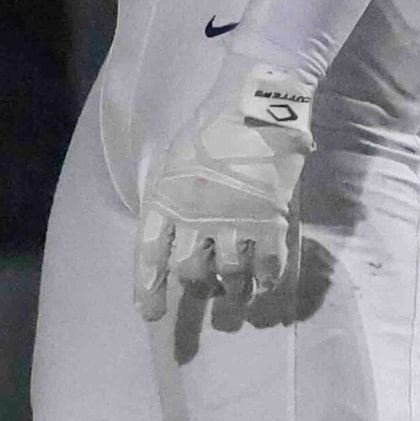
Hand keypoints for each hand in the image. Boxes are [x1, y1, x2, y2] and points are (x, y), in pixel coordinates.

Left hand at [135, 66, 316, 319]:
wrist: (254, 106)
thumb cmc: (209, 131)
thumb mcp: (173, 162)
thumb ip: (168, 199)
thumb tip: (168, 239)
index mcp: (166, 197)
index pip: (149, 253)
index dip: (148, 287)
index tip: (150, 314)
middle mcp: (196, 215)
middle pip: (190, 272)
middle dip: (195, 290)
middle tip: (206, 294)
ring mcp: (235, 220)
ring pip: (230, 276)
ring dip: (232, 293)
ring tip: (235, 300)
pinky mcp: (271, 221)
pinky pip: (267, 268)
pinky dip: (264, 284)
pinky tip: (262, 288)